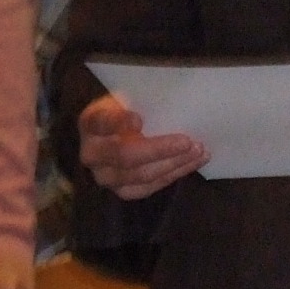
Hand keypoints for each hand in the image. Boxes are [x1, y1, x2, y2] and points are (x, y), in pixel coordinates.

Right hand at [76, 92, 206, 199]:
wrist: (114, 134)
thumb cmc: (125, 110)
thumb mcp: (126, 98)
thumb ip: (134, 103)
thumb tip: (139, 122)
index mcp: (90, 123)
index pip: (100, 122)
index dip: (118, 122)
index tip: (138, 120)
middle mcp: (92, 154)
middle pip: (126, 156)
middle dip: (160, 149)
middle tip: (188, 141)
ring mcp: (106, 177)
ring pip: (142, 175)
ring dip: (174, 164)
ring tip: (199, 151)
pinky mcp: (123, 191)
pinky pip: (150, 187)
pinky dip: (174, 174)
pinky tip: (193, 163)